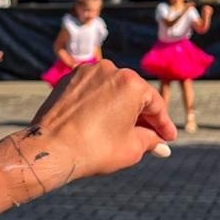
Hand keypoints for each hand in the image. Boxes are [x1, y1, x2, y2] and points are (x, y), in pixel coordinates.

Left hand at [24, 60, 175, 182]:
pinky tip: (102, 122)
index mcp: (131, 83)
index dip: (164, 125)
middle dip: (143, 116)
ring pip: (112, 90)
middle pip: (134, 95)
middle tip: (151, 136)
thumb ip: (150, 140)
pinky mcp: (69, 79)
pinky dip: (100, 104)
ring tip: (125, 130)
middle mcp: (110, 69)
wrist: (51, 149)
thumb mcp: (132, 148)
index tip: (168, 138)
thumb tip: (159, 142)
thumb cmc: (94, 149)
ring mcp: (87, 72)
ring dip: (120, 108)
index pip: (155, 105)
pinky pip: (93, 91)